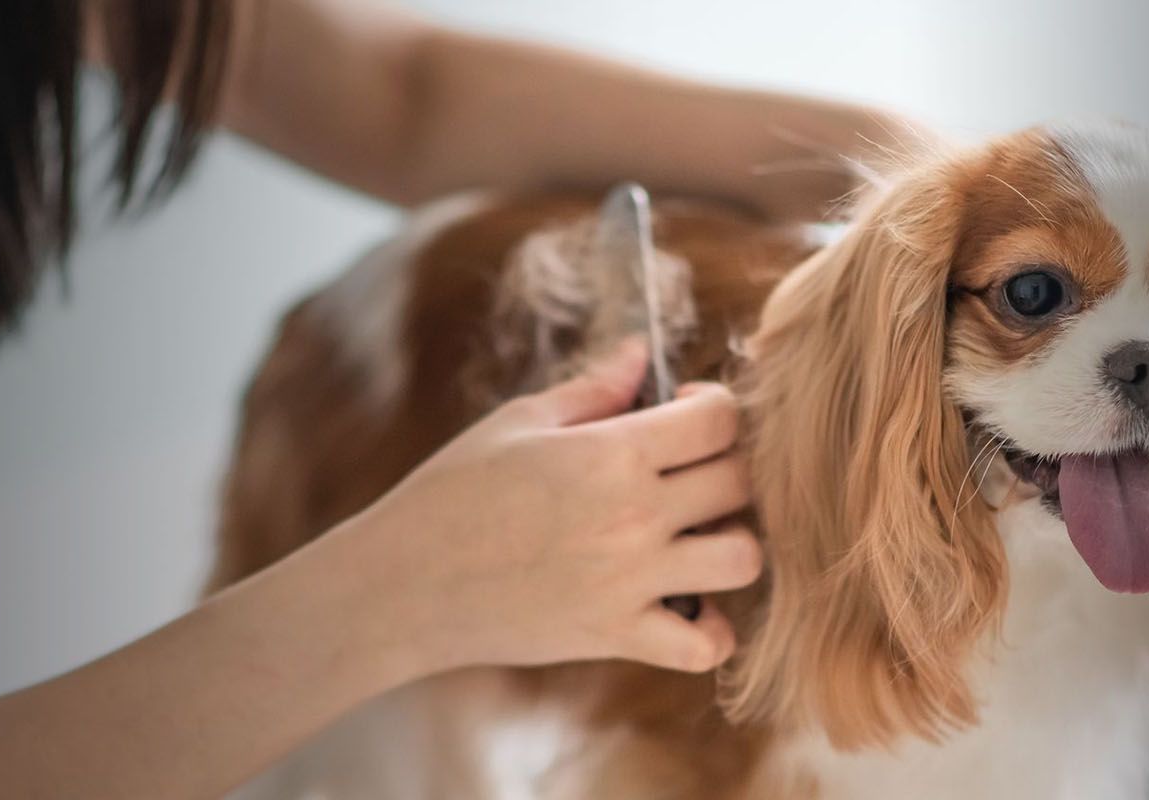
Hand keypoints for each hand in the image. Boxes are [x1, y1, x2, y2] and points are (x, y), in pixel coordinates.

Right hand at [337, 340, 760, 675]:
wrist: (405, 583)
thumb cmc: (452, 492)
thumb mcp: (518, 424)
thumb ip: (593, 389)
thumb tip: (642, 352)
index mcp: (610, 453)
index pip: (718, 419)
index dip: (712, 406)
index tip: (685, 413)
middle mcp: (633, 516)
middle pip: (739, 482)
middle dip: (725, 466)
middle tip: (688, 472)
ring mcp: (630, 581)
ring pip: (743, 558)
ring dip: (732, 542)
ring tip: (695, 537)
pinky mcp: (617, 636)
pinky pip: (704, 645)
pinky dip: (710, 630)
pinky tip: (686, 605)